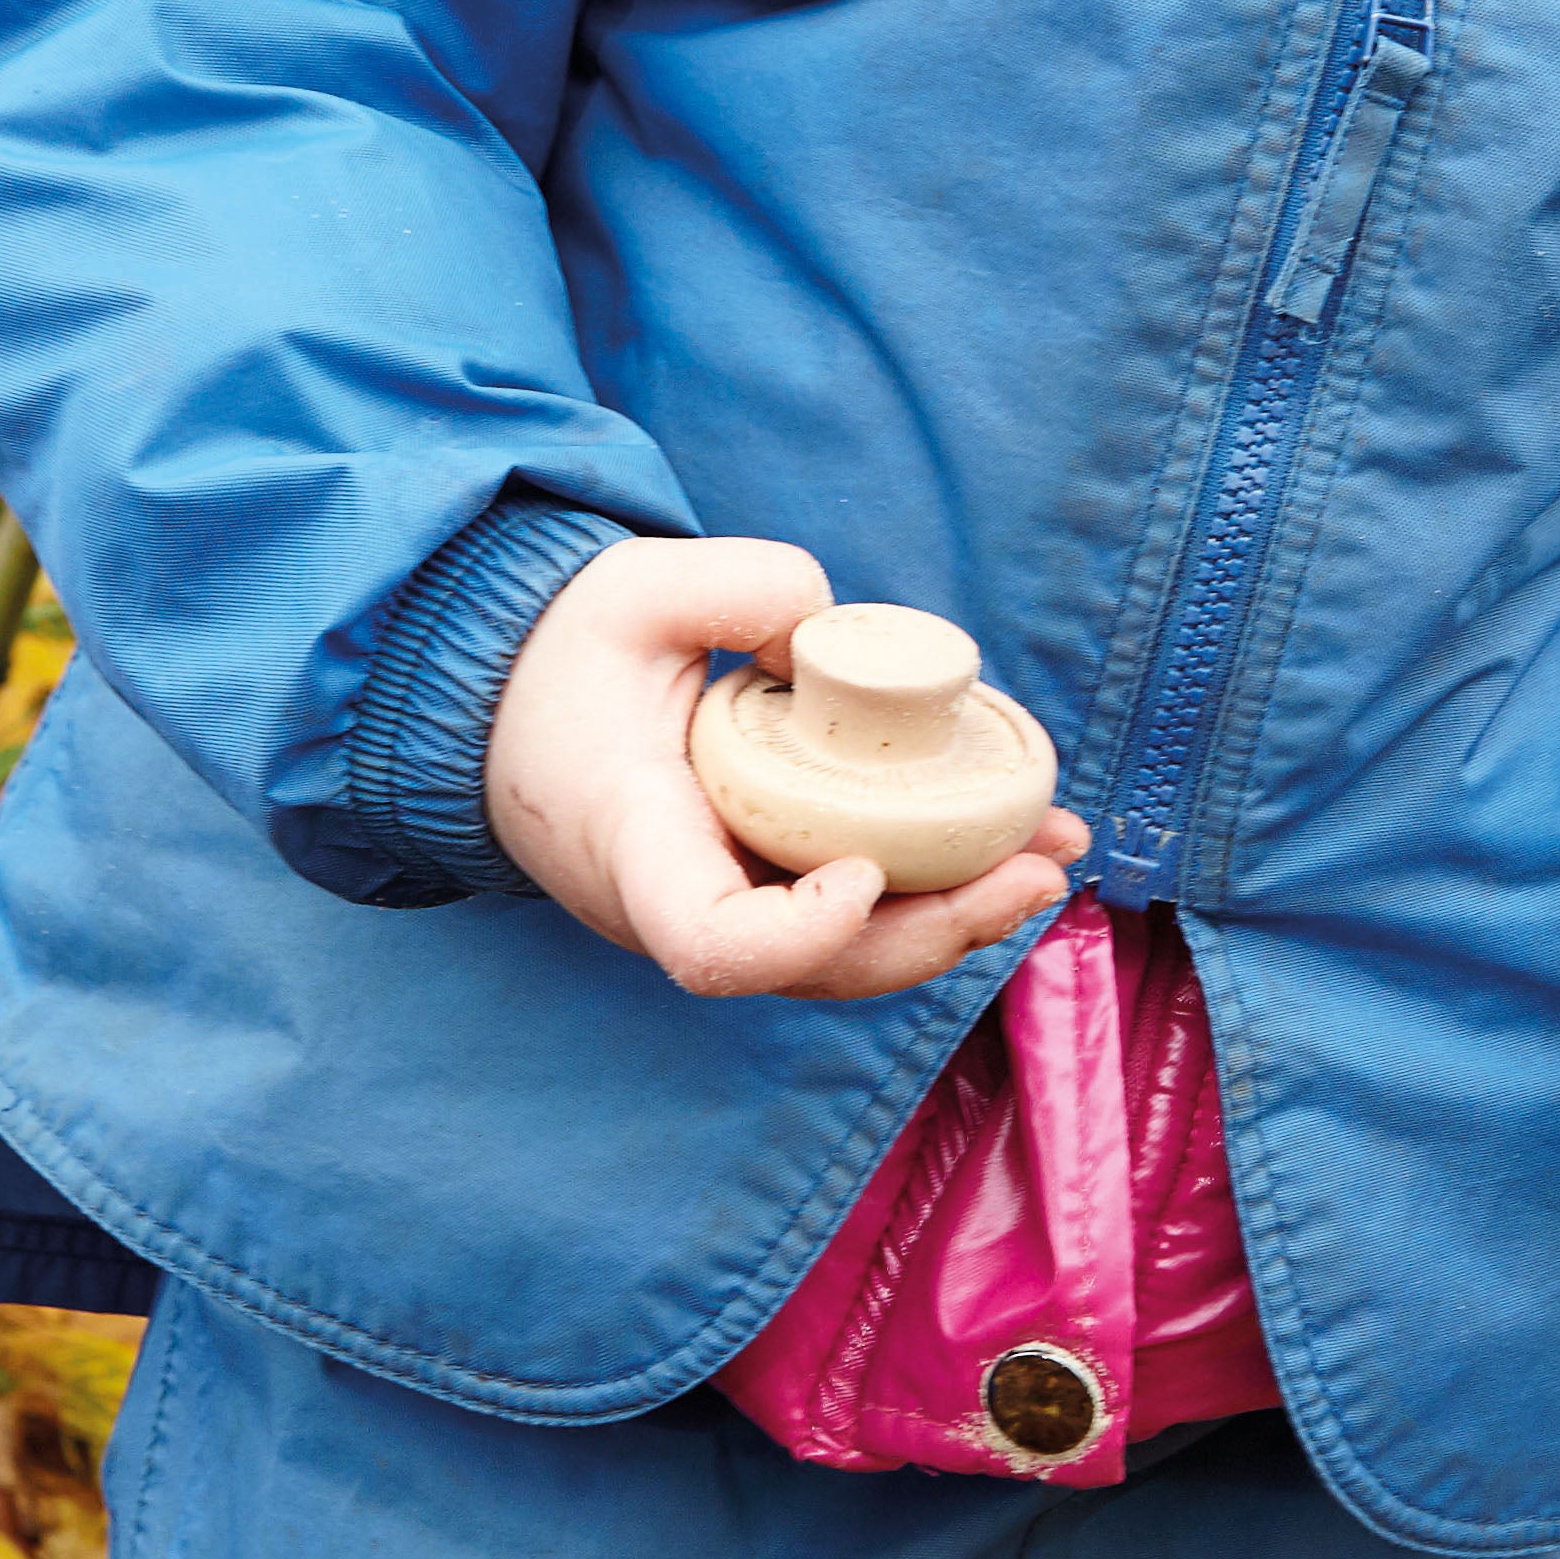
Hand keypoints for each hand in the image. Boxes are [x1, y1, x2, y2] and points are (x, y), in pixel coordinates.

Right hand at [483, 537, 1086, 1000]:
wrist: (503, 712)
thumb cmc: (562, 655)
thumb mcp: (633, 587)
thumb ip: (742, 589)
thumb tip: (837, 639)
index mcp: (635, 840)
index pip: (711, 944)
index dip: (802, 935)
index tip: (865, 870)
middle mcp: (679, 906)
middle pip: (818, 971)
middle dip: (941, 929)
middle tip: (1042, 870)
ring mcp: (721, 913)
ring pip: (846, 960)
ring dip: (960, 916)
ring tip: (1056, 855)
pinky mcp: (756, 898)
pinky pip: (850, 923)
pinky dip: (932, 892)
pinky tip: (1012, 848)